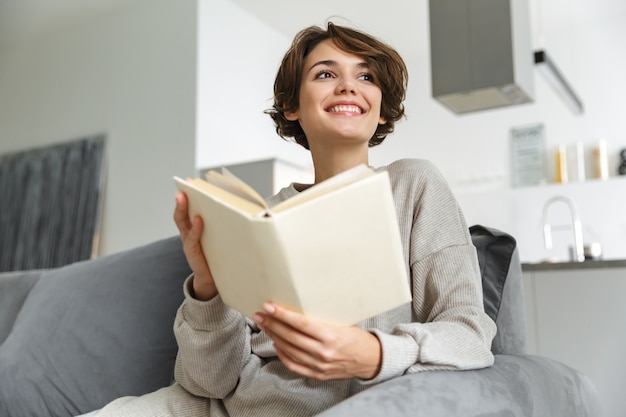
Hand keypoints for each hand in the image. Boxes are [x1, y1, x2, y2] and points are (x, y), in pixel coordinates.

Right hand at [173, 191, 217, 300]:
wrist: (214, 281)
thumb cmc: (219, 257)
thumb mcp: (221, 238)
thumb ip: (224, 224)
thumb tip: (246, 205)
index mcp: (195, 228)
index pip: (190, 208)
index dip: (189, 195)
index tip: (189, 180)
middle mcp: (189, 233)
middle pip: (182, 213)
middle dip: (182, 199)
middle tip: (183, 186)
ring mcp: (189, 242)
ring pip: (182, 223)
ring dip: (183, 209)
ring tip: (184, 197)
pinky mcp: (193, 253)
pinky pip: (192, 239)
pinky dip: (195, 229)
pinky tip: (198, 219)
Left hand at [253, 303, 381, 380]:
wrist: (371, 360)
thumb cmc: (357, 337)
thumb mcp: (343, 322)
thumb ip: (322, 317)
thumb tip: (298, 304)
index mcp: (332, 336)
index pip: (300, 323)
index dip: (282, 314)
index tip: (269, 306)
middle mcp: (324, 352)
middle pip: (291, 336)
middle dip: (272, 324)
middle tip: (260, 314)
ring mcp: (319, 365)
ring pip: (289, 350)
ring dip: (274, 336)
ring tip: (265, 325)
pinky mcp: (318, 374)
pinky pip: (294, 365)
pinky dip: (282, 354)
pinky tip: (276, 344)